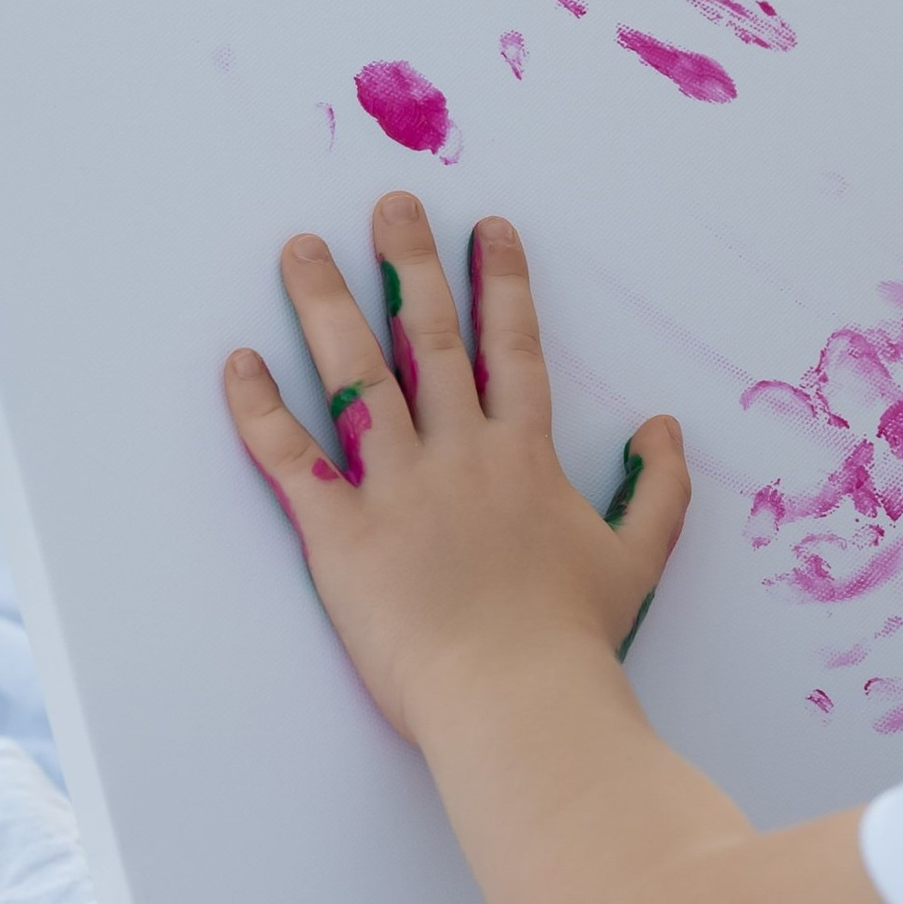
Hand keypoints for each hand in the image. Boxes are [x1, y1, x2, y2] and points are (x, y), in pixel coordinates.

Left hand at [224, 195, 689, 752]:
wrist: (517, 700)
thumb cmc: (574, 640)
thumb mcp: (637, 560)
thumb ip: (657, 489)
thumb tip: (662, 426)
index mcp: (524, 457)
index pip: (511, 348)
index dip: (500, 283)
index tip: (487, 227)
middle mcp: (458, 454)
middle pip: (426, 339)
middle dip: (408, 263)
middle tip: (389, 203)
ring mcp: (396, 488)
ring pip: (355, 376)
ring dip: (325, 305)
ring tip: (300, 249)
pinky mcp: (341, 533)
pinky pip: (293, 459)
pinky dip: (261, 409)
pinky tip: (239, 361)